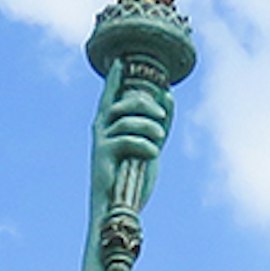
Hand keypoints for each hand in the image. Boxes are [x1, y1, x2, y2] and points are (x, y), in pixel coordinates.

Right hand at [92, 75, 169, 196]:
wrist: (118, 208)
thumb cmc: (132, 178)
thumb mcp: (151, 146)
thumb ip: (159, 123)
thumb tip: (169, 95)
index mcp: (109, 126)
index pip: (110, 97)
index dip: (115, 79)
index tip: (122, 62)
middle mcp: (101, 130)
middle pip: (122, 104)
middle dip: (145, 105)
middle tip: (162, 115)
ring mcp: (100, 142)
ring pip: (126, 121)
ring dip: (148, 128)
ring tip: (159, 140)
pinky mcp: (102, 155)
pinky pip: (126, 139)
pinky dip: (144, 145)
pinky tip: (154, 154)